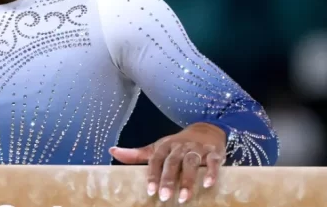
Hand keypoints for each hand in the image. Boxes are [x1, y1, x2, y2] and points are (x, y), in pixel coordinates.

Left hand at [109, 123, 226, 203]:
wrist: (205, 130)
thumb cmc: (177, 145)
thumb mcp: (156, 148)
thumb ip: (136, 154)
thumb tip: (112, 151)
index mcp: (164, 146)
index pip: (156, 160)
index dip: (152, 175)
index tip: (150, 191)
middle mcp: (180, 146)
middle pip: (172, 162)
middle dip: (168, 180)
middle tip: (165, 197)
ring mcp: (197, 149)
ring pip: (191, 163)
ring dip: (188, 180)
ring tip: (184, 197)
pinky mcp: (213, 152)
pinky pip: (213, 162)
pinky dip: (211, 172)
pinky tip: (207, 184)